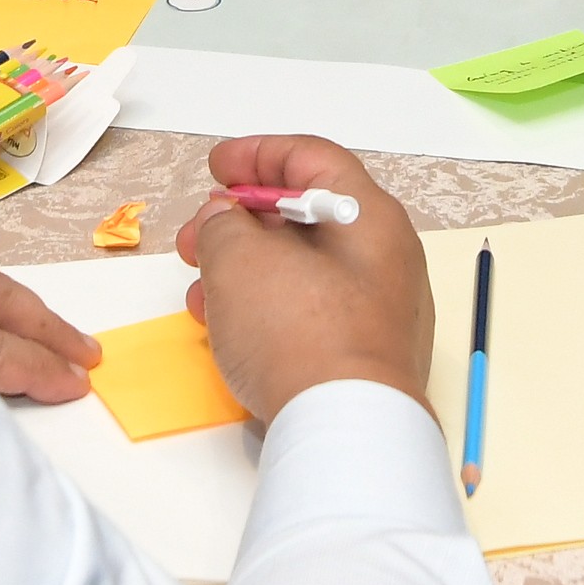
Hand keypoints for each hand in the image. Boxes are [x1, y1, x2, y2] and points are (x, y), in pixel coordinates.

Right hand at [179, 135, 434, 417]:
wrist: (344, 429)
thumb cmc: (300, 332)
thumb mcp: (239, 258)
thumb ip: (222, 224)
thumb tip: (224, 223)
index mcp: (371, 218)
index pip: (315, 160)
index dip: (258, 154)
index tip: (217, 168)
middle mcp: (386, 260)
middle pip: (308, 218)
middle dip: (243, 222)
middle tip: (197, 235)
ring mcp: (380, 313)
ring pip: (304, 271)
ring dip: (245, 270)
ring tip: (201, 290)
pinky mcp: (364, 358)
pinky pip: (310, 315)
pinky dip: (266, 309)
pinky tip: (227, 327)